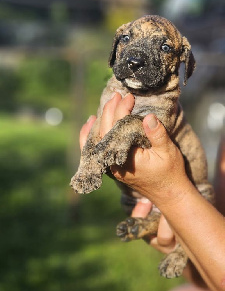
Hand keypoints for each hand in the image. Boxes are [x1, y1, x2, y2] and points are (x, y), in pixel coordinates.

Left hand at [79, 93, 176, 254]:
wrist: (169, 195)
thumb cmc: (170, 173)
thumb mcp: (167, 152)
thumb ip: (157, 135)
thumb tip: (148, 117)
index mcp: (125, 159)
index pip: (117, 128)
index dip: (121, 110)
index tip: (128, 97)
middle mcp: (113, 164)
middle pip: (104, 132)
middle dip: (110, 111)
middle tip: (117, 95)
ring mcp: (110, 167)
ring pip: (95, 141)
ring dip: (99, 121)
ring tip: (107, 104)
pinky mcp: (111, 167)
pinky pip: (95, 150)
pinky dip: (90, 136)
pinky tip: (91, 123)